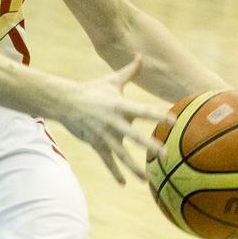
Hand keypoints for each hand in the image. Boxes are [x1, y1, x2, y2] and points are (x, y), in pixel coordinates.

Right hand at [56, 56, 173, 185]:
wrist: (64, 102)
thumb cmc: (92, 90)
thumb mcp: (111, 80)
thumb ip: (130, 71)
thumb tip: (141, 56)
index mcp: (120, 105)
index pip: (143, 110)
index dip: (158, 114)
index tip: (173, 120)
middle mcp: (113, 121)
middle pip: (134, 136)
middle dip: (150, 146)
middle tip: (166, 155)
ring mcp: (103, 135)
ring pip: (120, 154)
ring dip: (133, 167)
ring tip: (146, 179)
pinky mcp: (95, 144)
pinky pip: (107, 161)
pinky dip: (115, 172)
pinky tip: (124, 183)